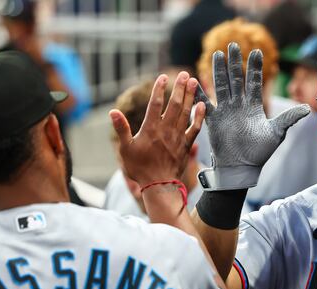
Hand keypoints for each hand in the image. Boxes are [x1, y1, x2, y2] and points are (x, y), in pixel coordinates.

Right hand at [110, 72, 203, 186]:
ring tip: (194, 82)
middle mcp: (166, 130)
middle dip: (180, 88)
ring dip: (190, 97)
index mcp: (150, 129)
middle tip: (185, 75)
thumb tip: (113, 111)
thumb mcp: (125, 149)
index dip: (160, 89)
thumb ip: (121, 129)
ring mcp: (178, 137)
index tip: (163, 77)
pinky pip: (195, 128)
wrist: (159, 185)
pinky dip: (199, 116)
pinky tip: (203, 105)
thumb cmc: (139, 168)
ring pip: (186, 113)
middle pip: (175, 104)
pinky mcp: (186, 145)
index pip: (156, 104)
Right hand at [196, 43, 309, 190]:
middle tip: (234, 45)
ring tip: (218, 54)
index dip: (255, 68)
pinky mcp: (213, 121)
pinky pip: (204, 104)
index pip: (255, 83)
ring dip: (219, 71)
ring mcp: (225, 112)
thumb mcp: (276, 132)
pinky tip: (193, 80)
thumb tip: (308, 108)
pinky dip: (198, 94)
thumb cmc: (259, 153)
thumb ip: (289, 118)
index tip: (256, 52)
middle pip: (236, 79)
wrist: (242, 168)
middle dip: (235, 63)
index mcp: (253, 107)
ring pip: (221, 86)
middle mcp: (238, 106)